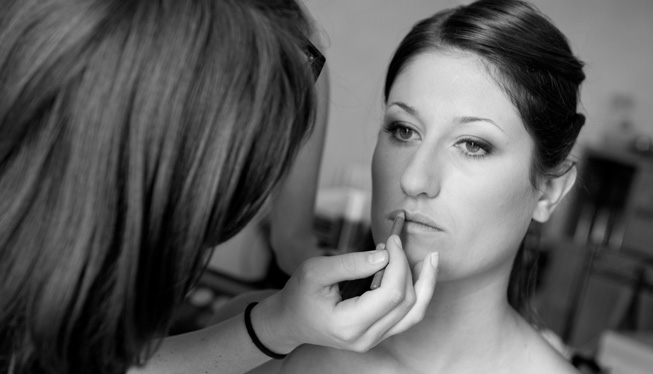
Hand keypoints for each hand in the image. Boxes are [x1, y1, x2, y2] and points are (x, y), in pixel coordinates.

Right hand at [252, 235, 438, 353]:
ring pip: (414, 313)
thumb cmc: (299, 294)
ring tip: (430, 259)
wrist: (289, 320)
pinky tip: (417, 274)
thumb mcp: (315, 271)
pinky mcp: (378, 334)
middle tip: (401, 243)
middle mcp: (366, 338)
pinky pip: (407, 316)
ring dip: (424, 284)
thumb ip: (351, 263)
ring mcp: (374, 340)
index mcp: (349, 324)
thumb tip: (386, 255)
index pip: (391, 294)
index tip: (391, 240)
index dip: (398, 263)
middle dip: (410, 269)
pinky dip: (416, 294)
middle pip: (407, 303)